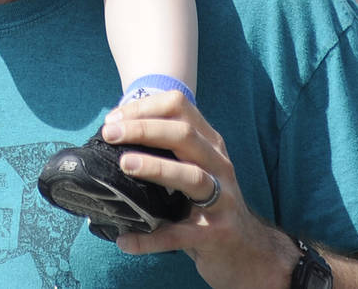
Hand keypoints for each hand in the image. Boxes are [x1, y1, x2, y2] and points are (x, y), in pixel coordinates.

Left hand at [102, 90, 296, 288]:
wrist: (248, 251)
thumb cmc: (208, 205)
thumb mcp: (195, 169)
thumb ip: (167, 153)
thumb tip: (114, 138)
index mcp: (209, 144)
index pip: (180, 107)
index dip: (145, 107)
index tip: (113, 120)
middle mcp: (219, 165)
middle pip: (184, 135)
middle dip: (144, 129)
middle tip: (109, 134)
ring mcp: (222, 199)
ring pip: (192, 176)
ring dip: (156, 168)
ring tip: (125, 165)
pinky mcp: (217, 233)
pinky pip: (180, 235)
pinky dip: (151, 239)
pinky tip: (126, 241)